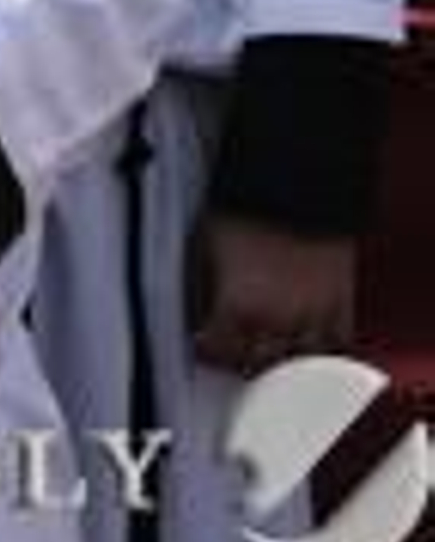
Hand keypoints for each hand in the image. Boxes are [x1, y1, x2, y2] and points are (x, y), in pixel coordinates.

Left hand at [189, 214, 357, 374]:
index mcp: (237, 305)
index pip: (220, 349)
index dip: (210, 347)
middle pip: (260, 361)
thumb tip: (199, 304)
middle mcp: (275, 318)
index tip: (206, 342)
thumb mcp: (206, 243)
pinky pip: (337, 344)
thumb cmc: (246, 205)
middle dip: (245, 358)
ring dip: (285, 360)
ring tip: (273, 351)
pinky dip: (325, 350)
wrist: (296, 180)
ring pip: (300, 361)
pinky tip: (312, 346)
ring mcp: (313, 314)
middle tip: (237, 349)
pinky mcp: (342, 302)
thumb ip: (205, 284)